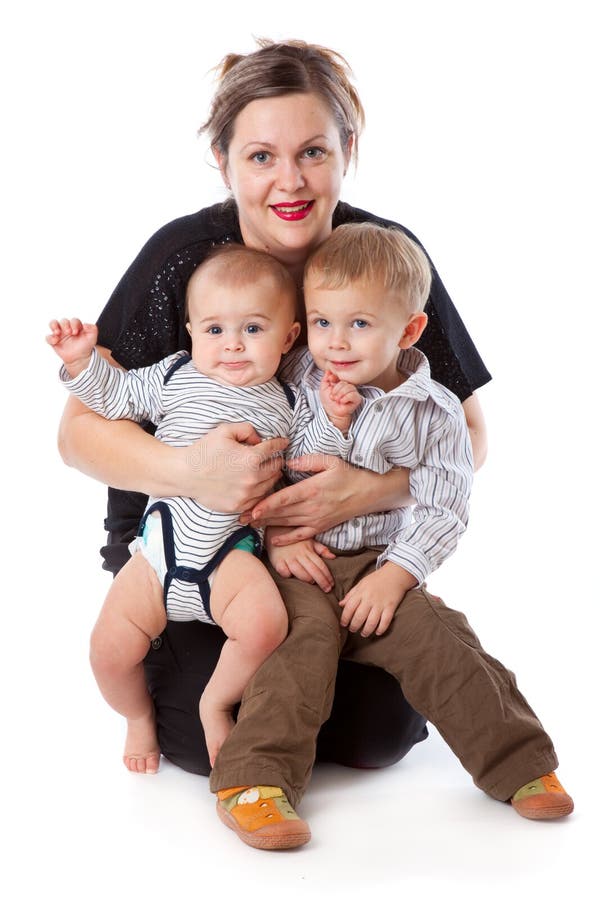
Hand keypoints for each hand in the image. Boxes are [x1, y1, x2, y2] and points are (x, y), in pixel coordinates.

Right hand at [46, 318, 97, 374]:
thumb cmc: (85, 346)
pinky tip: (55, 341)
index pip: (74, 320)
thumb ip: (93, 329)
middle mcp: (67, 328)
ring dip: (54, 325)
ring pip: (53, 324)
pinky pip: (48, 337)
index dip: (74, 324)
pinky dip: (50, 338)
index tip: (76, 332)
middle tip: (69, 332)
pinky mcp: (54, 341)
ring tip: (57, 332)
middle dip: (65, 325)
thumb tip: (86, 325)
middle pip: (63, 321)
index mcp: (76, 326)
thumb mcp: (92, 338)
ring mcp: (60, 334)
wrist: (80, 358)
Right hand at [184, 422, 288, 512]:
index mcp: (251, 458)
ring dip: (270, 476)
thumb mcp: (224, 431)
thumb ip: (247, 430)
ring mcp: (246, 494)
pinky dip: (260, 491)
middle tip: (272, 457)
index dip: (280, 443)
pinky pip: (259, 499)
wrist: (184, 474)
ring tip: (265, 470)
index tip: (283, 442)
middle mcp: (252, 478)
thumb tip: (260, 439)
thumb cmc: (203, 451)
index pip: (275, 449)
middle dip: (276, 460)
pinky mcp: (239, 506)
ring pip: (270, 484)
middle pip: (276, 468)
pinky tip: (254, 484)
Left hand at [240, 453, 354, 541]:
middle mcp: (312, 507)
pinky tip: (273, 539)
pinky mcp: (321, 527)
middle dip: (259, 515)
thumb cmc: (349, 475)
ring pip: (287, 523)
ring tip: (249, 525)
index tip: (252, 508)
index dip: (267, 504)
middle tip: (240, 517)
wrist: (369, 493)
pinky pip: (300, 535)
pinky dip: (286, 538)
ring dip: (268, 524)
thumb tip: (289, 461)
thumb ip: (309, 460)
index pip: (285, 498)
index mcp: (312, 489)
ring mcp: (316, 519)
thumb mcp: (331, 461)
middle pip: (281, 513)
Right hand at [266, 528, 335, 591]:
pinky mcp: (278, 561)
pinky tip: (291, 577)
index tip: (332, 584)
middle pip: (313, 570)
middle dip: (322, 581)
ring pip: (299, 571)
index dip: (327, 576)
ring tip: (312, 582)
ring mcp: (288, 558)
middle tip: (327, 589)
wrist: (276, 532)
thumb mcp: (310, 541)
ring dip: (307, 578)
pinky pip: (283, 570)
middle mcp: (299, 555)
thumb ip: (321, 550)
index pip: (321, 565)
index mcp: (308, 551)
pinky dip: (287, 574)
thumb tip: (334, 557)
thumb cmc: (295, 540)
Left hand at [320, 370, 360, 431]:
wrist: (331, 413)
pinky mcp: (357, 399)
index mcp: (341, 382)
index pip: (341, 374)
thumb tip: (329, 369)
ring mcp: (353, 392)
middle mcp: (348, 386)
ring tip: (336, 399)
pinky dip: (345, 398)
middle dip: (336, 389)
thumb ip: (326, 377)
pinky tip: (341, 402)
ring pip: (349, 387)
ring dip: (340, 394)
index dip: (335, 377)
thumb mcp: (323, 387)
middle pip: (344, 381)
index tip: (330, 381)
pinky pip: (353, 394)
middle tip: (332, 396)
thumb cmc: (328, 402)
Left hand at [339, 562, 417, 636]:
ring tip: (363, 634)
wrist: (395, 574)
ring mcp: (381, 603)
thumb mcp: (361, 584)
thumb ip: (351, 595)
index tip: (343, 624)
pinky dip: (381, 629)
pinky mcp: (391, 607)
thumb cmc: (376, 579)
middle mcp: (370, 599)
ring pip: (372, 622)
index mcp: (361, 592)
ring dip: (366, 631)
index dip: (344, 618)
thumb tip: (341, 605)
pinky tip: (377, 632)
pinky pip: (386, 621)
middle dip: (354, 626)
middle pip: (359, 617)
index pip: (349, 608)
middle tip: (352, 630)